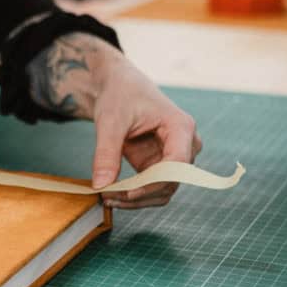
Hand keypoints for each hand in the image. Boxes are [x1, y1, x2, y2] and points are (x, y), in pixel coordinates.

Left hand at [25, 32, 201, 208]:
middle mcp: (185, 145)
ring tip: (106, 197)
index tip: (127, 192)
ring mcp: (175, 158)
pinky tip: (112, 194)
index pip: (177, 165)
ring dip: (137, 200)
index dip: (154, 183)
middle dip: (140, 194)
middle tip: (107, 196)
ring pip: (163, 191)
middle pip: (171, 182)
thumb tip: (101, 186)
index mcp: (181, 127)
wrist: (119, 87)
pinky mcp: (161, 165)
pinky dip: (134, 196)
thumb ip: (106, 153)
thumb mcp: (110, 121)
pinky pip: (153, 189)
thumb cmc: (120, 95)